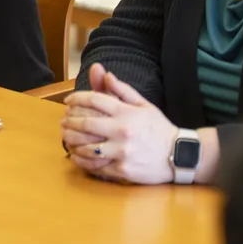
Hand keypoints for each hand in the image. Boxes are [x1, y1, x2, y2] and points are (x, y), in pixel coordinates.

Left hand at [62, 66, 177, 184]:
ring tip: (66, 139)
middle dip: (69, 122)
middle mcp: (122, 131)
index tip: (68, 101)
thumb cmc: (159, 128)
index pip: (95, 100)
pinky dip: (82, 161)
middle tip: (62, 122)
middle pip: (86, 124)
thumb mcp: (144, 105)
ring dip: (72, 142)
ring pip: (87, 147)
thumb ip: (123, 90)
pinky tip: (76, 157)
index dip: (77, 98)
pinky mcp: (122, 170)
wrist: (179, 155)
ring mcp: (121, 152)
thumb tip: (105, 74)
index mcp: (127, 112)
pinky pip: (96, 167)